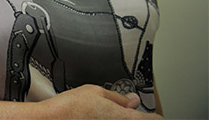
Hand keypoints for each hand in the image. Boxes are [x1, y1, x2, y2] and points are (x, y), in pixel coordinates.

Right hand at [37, 85, 162, 119]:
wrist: (53, 119)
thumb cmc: (72, 106)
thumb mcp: (96, 91)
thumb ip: (118, 97)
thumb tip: (132, 100)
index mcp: (126, 117)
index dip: (155, 116)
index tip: (155, 114)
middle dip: (134, 116)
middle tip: (127, 109)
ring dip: (120, 117)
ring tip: (107, 112)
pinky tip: (98, 117)